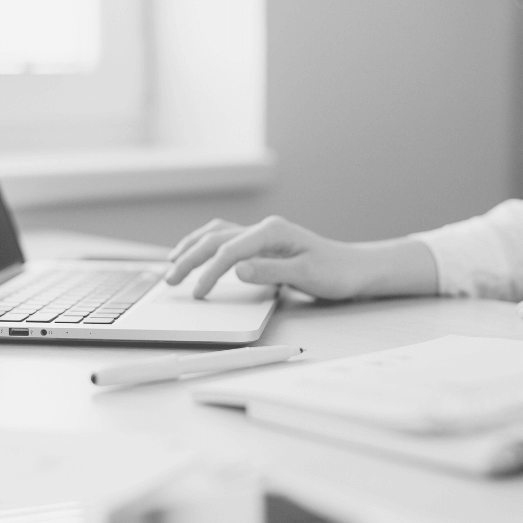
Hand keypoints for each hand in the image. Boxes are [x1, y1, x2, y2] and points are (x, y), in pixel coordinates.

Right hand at [164, 216, 365, 298]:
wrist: (353, 268)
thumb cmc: (335, 272)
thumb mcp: (306, 275)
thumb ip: (270, 271)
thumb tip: (235, 270)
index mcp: (272, 232)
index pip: (229, 250)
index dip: (209, 272)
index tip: (197, 293)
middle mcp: (264, 228)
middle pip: (216, 239)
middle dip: (189, 258)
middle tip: (170, 280)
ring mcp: (263, 234)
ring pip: (217, 234)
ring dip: (193, 247)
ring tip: (172, 262)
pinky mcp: (264, 244)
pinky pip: (227, 239)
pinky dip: (207, 246)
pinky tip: (199, 254)